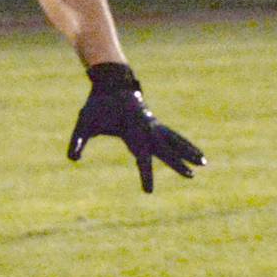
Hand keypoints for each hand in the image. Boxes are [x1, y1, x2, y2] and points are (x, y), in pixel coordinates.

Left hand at [67, 62, 205, 193]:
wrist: (110, 83)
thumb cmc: (96, 105)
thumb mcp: (84, 123)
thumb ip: (78, 141)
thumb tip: (72, 159)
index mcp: (132, 131)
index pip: (141, 158)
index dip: (145, 174)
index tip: (149, 192)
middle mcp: (147, 128)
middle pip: (165, 149)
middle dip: (178, 163)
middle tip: (192, 176)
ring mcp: (153, 125)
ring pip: (175, 140)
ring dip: (189, 151)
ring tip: (204, 163)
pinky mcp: (154, 123)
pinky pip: (172, 136)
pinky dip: (183, 143)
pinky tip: (193, 153)